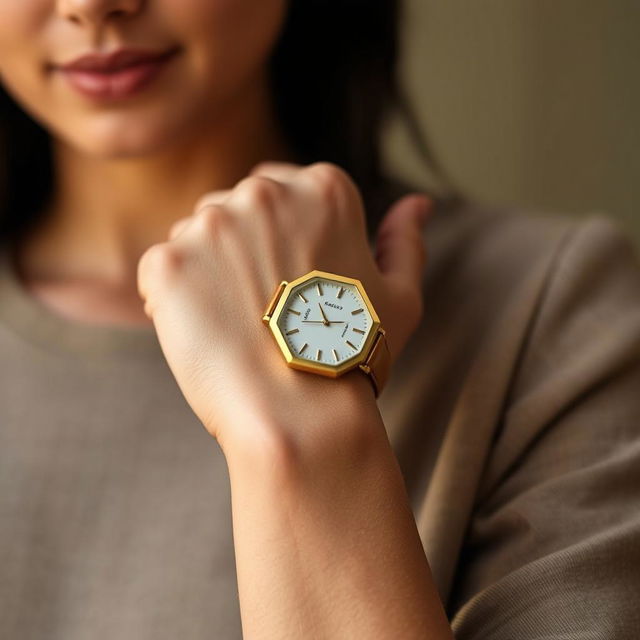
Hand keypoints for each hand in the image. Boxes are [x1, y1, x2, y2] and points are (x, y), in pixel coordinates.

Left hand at [137, 161, 432, 456]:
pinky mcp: (168, 261)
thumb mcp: (402, 294)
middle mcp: (264, 192)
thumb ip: (406, 240)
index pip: (280, 193)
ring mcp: (211, 223)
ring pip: (195, 237)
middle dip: (241, 252)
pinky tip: (205, 333)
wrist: (300, 412)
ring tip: (234, 325)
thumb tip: (418, 204)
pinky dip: (173, 299)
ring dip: (206, 272)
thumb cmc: (353, 355)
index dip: (278, 241)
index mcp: (323, 189)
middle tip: (262, 311)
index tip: (286, 283)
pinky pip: (161, 269)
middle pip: (235, 211)